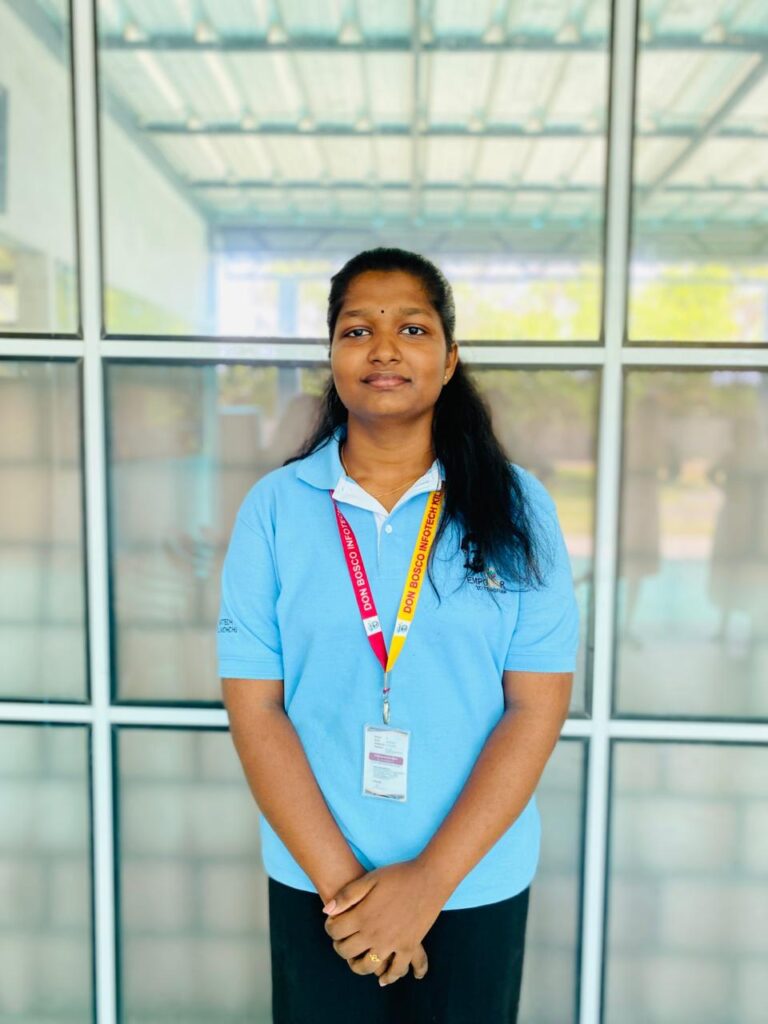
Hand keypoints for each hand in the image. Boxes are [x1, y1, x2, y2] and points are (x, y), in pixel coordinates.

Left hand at [322, 859, 444, 985]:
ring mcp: (392, 944)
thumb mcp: (370, 878)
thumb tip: (326, 911)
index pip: (335, 931)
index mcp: (362, 916)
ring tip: (356, 958)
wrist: (429, 878)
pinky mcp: (409, 947)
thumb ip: (347, 895)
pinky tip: (383, 978)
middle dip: (339, 946)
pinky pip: (396, 970)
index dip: (330, 927)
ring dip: (357, 965)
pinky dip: (388, 977)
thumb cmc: (398, 875)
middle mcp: (374, 934)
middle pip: (347, 951)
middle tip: (342, 939)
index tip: (333, 923)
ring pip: (367, 966)